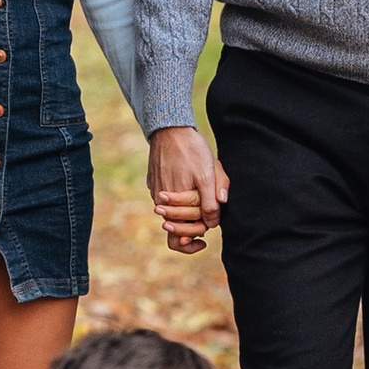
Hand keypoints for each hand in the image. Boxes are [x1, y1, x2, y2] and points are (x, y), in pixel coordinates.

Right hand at [148, 123, 227, 254]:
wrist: (170, 128)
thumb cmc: (191, 151)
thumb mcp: (206, 176)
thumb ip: (210, 202)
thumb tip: (213, 223)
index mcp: (172, 205)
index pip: (177, 238)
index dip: (192, 241)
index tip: (204, 239)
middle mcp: (160, 201)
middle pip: (173, 227)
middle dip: (191, 228)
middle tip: (205, 224)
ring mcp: (155, 190)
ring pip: (171, 211)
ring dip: (186, 210)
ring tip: (200, 199)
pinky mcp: (155, 180)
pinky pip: (167, 197)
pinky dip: (178, 198)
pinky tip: (190, 184)